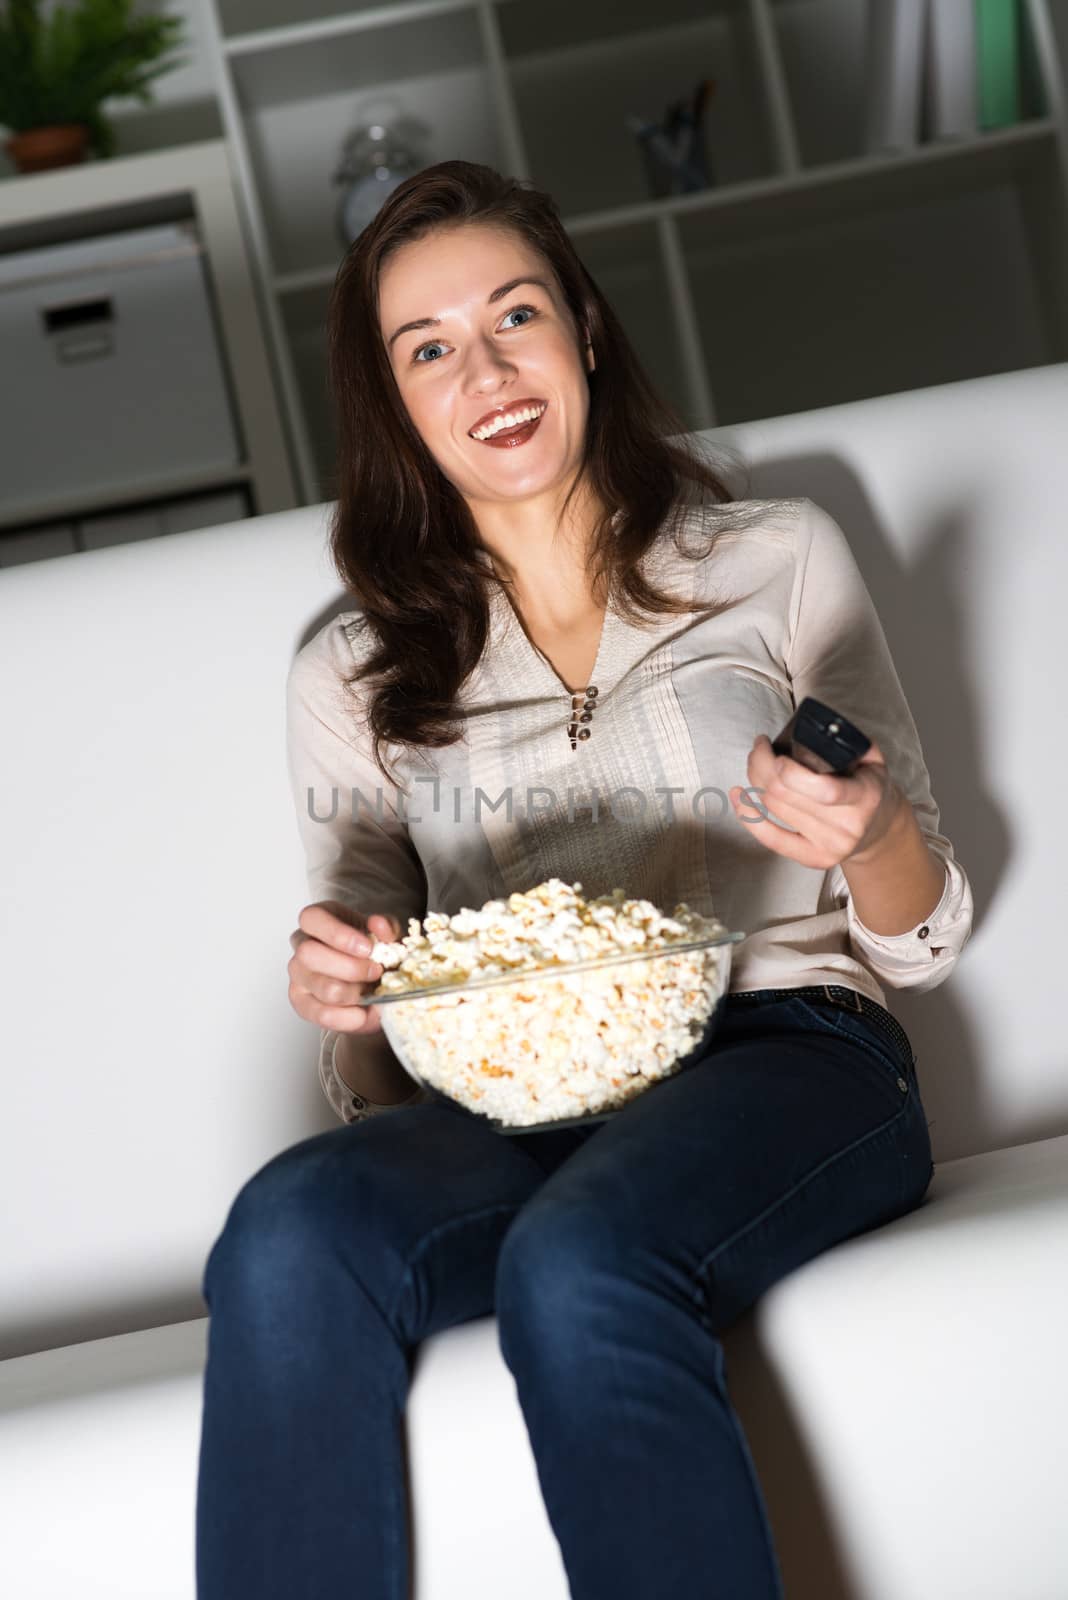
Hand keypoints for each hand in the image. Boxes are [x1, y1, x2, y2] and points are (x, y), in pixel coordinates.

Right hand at [287, 900, 401, 1035]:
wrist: (374, 979)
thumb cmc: (372, 948)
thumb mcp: (385, 932)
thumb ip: (386, 927)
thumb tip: (379, 924)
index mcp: (317, 919)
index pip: (312, 919)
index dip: (338, 934)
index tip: (367, 948)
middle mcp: (301, 945)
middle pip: (310, 954)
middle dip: (350, 968)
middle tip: (376, 972)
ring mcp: (298, 975)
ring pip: (323, 987)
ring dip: (355, 993)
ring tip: (372, 992)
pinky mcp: (301, 1002)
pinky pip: (321, 1014)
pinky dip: (348, 1017)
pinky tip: (363, 1013)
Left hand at [728, 734, 904, 871]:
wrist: (879, 829)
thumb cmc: (868, 786)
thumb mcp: (872, 759)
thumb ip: (850, 742)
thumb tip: (817, 727)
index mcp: (865, 796)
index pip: (824, 790)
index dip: (791, 773)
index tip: (777, 754)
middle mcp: (848, 825)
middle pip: (786, 794)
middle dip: (763, 764)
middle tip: (759, 747)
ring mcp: (830, 846)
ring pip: (775, 808)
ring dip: (756, 781)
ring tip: (756, 762)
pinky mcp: (813, 859)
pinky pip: (771, 839)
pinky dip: (749, 817)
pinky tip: (738, 796)